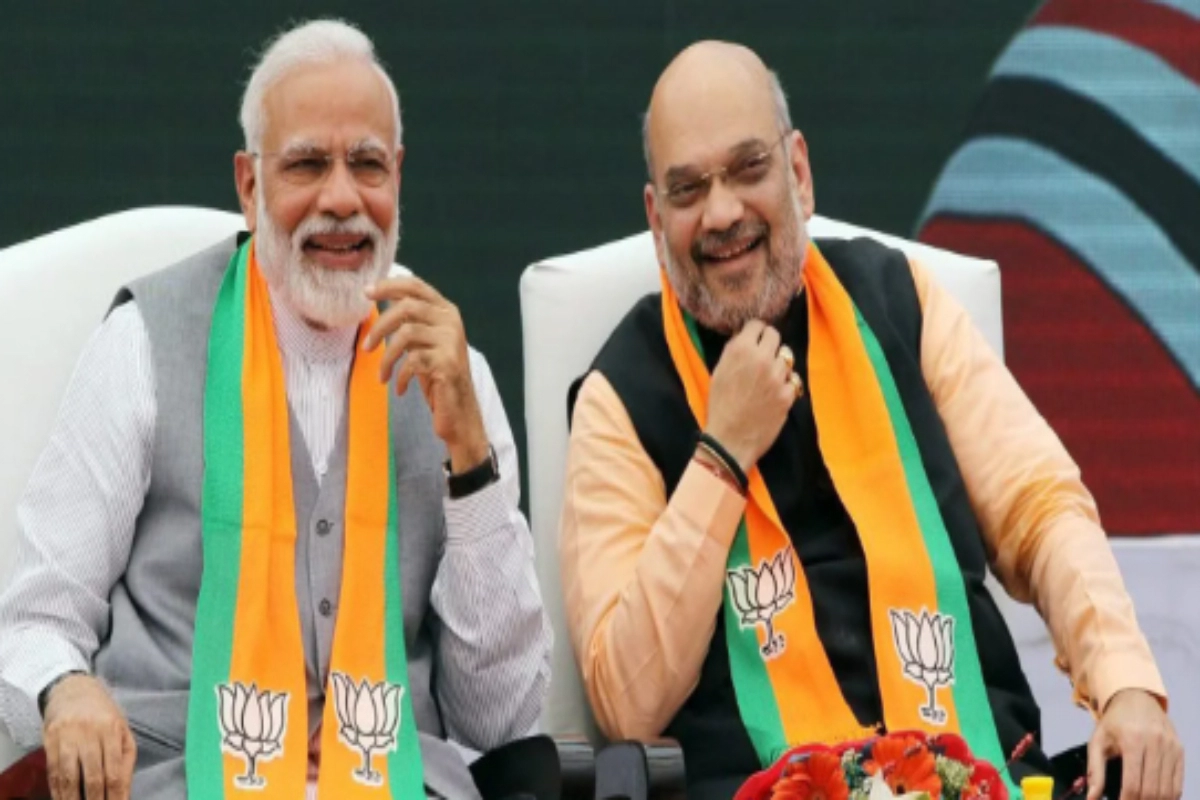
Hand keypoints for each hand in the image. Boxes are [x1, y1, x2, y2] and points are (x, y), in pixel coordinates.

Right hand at [42, 674, 135, 799]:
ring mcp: (67, 738)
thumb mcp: (122, 729)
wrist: (72, 690)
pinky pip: (54, 772)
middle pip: (93, 777)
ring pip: (70, 778)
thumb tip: (124, 790)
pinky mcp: (49, 741)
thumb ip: (126, 758)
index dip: (116, 795)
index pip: (115, 771)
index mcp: (111, 729)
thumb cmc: (102, 713)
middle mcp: (89, 733)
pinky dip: (58, 791)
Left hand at [362, 277, 488, 470]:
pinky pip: (412, 361)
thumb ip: (410, 321)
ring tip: (381, 374)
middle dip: (380, 327)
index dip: (388, 286)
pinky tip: (398, 388)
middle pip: (407, 307)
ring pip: (406, 334)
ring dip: (386, 357)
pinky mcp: (447, 363)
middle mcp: (451, 322)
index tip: (365, 292)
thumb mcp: (424, 342)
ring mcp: (451, 342)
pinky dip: (400, 376)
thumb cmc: (436, 375)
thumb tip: (381, 297)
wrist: (459, 410)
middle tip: (366, 347)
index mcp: (446, 311)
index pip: (415, 286)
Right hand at [704, 320, 800, 470]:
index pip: (757, 325)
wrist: (730, 440)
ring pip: (786, 357)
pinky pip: (792, 379)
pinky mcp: (788, 394)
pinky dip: (785, 384)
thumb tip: (745, 336)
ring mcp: (777, 376)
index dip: (755, 332)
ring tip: (768, 377)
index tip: (754, 339)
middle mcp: (761, 358)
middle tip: (763, 355)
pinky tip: (775, 393)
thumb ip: (733, 351)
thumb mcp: (718, 372)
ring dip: (778, 364)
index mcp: (740, 350)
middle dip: (769, 343)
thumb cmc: (719, 406)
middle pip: (775, 336)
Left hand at [1087, 689, 1182, 799]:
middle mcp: (1156, 743)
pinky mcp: (1180, 750)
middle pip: (1152, 789)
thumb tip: (1092, 797)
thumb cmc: (1113, 722)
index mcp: (1132, 740)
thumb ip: (1095, 770)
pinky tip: (1157, 798)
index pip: (1133, 783)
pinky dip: (1169, 796)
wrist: (1135, 697)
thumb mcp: (1097, 741)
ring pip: (1168, 789)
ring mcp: (1171, 747)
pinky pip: (1178, 782)